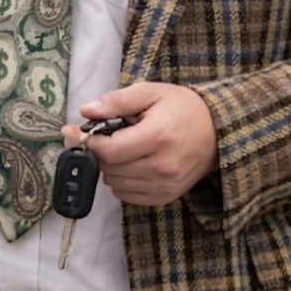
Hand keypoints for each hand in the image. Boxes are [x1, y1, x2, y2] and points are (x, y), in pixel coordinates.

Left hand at [64, 82, 218, 208]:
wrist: (219, 132)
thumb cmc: (183, 108)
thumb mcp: (151, 93)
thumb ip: (117, 101)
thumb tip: (86, 111)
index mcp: (158, 137)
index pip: (109, 151)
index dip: (85, 142)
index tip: (72, 131)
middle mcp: (162, 166)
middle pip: (109, 168)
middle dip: (96, 152)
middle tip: (96, 136)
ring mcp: (164, 185)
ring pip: (114, 183)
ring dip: (108, 167)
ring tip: (120, 148)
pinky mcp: (165, 196)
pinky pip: (127, 195)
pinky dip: (121, 180)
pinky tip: (130, 163)